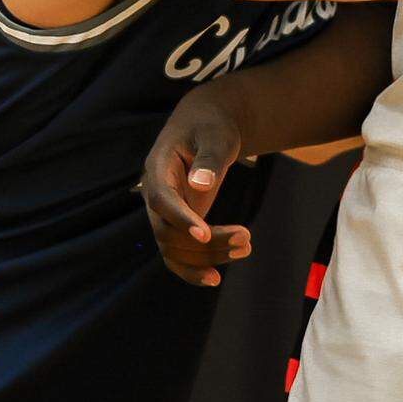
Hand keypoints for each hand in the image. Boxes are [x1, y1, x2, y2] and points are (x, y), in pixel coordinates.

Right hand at [140, 81, 251, 286]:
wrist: (207, 124)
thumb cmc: (211, 125)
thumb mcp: (215, 134)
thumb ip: (209, 157)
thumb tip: (200, 185)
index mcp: (158, 167)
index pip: (162, 199)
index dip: (180, 219)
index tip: (205, 235)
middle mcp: (155, 194)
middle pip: (168, 231)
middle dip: (205, 243)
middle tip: (246, 238)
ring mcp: (164, 213)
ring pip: (173, 248)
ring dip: (207, 257)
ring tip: (246, 247)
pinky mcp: (177, 224)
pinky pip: (177, 254)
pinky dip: (194, 267)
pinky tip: (216, 277)